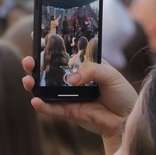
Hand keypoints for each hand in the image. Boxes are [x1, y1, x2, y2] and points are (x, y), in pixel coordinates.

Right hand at [22, 56, 136, 153]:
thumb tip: (70, 79)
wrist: (127, 119)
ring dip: (33, 84)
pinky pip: (52, 109)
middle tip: (28, 61)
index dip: (49, 45)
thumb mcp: (110, 75)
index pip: (63, 52)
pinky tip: (35, 100)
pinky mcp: (69, 111)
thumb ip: (91, 71)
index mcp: (82, 65)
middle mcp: (72, 79)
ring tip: (28, 80)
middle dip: (35, 64)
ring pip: (45, 89)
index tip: (36, 36)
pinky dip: (43, 106)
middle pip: (48, 70)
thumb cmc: (121, 93)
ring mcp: (68, 95)